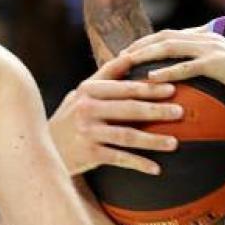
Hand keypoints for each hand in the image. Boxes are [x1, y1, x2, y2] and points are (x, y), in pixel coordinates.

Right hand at [49, 57, 182, 175]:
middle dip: (156, 110)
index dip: (149, 87)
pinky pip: (119, 158)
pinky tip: (156, 168)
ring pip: (126, 135)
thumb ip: (106, 75)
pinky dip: (138, 163)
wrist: (43, 146)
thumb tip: (130, 55)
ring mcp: (87, 132)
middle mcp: (87, 108)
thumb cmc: (72, 116)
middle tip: (180, 111)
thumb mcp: (83, 92)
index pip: (124, 87)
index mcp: (89, 89)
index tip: (172, 87)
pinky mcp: (88, 154)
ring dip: (152, 140)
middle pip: (128, 109)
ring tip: (174, 143)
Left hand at [122, 29, 224, 106]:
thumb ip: (207, 67)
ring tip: (126, 62)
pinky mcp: (217, 64)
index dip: (148, 40)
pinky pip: (187, 67)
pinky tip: (150, 79)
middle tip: (119, 56)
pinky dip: (167, 71)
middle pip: (165, 36)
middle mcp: (206, 39)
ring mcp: (211, 49)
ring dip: (146, 53)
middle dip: (140, 44)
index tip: (129, 50)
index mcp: (207, 38)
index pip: (170, 34)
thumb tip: (190, 79)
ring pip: (171, 46)